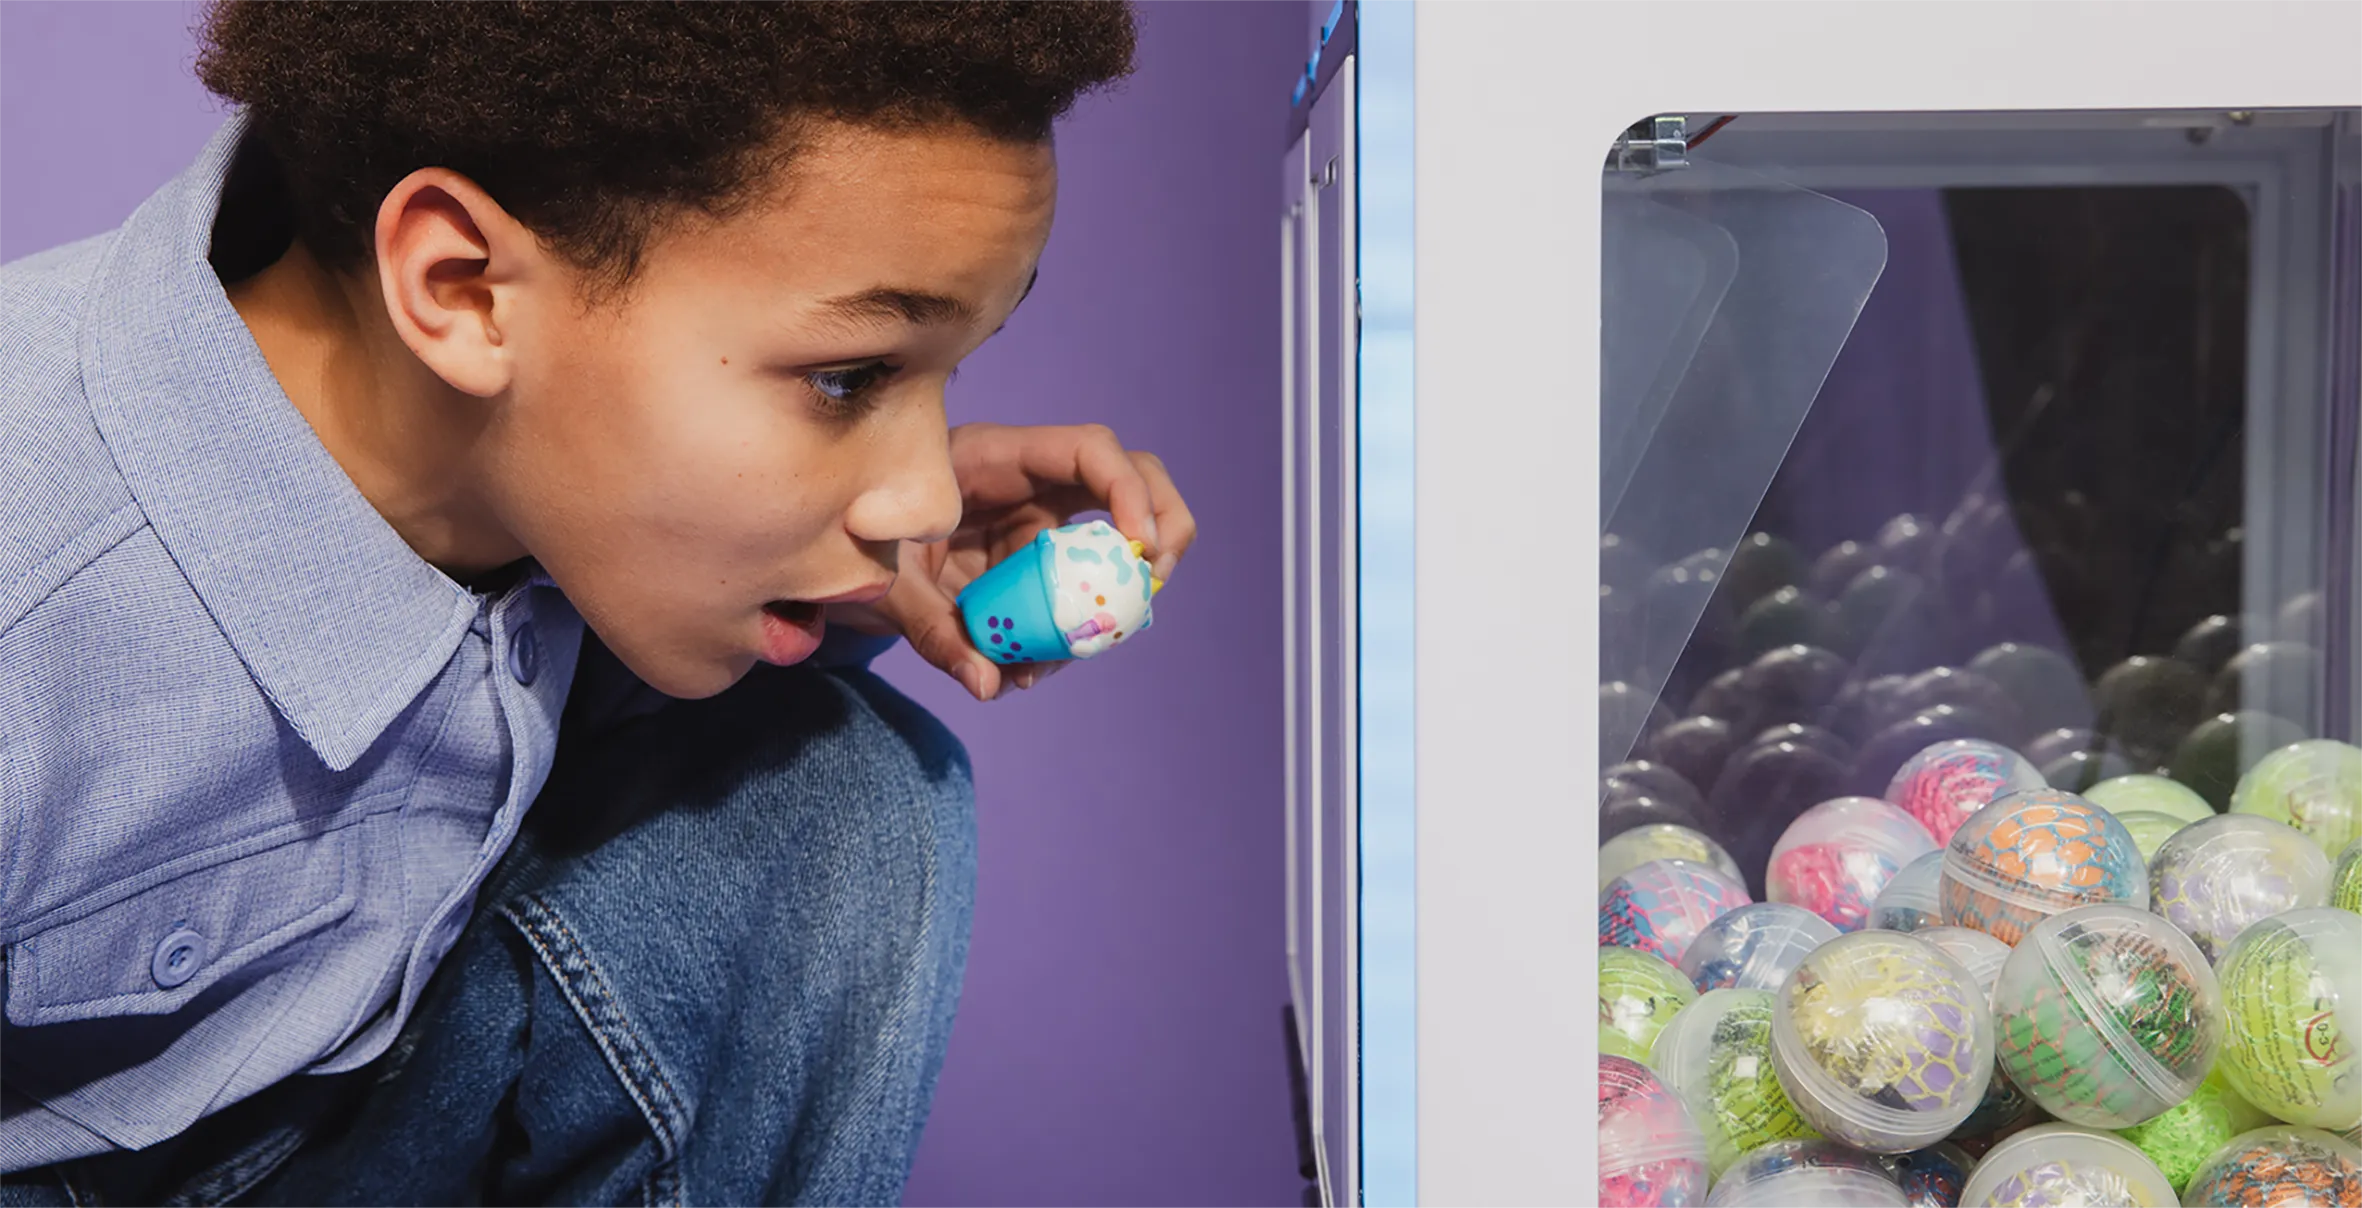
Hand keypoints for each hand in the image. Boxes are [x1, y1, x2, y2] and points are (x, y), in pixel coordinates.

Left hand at [827, 422, 1196, 700]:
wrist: (835, 557)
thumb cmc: (855, 547)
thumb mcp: (885, 587)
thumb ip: (933, 632)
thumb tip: (988, 684)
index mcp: (997, 458)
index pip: (1089, 449)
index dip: (1128, 489)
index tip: (1139, 546)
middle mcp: (1031, 482)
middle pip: (1133, 476)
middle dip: (1163, 525)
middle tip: (1154, 584)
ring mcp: (1040, 519)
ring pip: (1120, 531)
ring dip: (1126, 588)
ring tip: (1089, 645)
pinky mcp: (1038, 559)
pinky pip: (1082, 586)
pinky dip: (1077, 629)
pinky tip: (1030, 667)